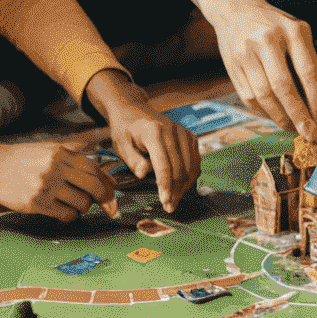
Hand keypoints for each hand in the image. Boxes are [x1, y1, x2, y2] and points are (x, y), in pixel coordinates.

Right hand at [0, 136, 119, 222]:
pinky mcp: (36, 203)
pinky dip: (69, 216)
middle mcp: (56, 167)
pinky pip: (65, 215)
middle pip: (94, 186)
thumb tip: (100, 170)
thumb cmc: (22, 158)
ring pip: (82, 203)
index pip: (94, 168)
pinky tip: (63, 212)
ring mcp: (46, 186)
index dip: (108, 182)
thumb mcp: (48, 148)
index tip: (115, 194)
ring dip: (83, 208)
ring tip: (74, 205)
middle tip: (110, 209)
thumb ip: (73, 155)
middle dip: (106, 200)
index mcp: (61, 152)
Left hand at [87, 69, 200, 211]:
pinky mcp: (189, 136)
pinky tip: (183, 186)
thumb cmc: (126, 129)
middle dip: (175, 190)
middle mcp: (171, 131)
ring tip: (175, 199)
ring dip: (185, 186)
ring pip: (190, 165)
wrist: (135, 110)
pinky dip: (191, 175)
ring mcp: (183, 132)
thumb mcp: (121, 144)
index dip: (165, 185)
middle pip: (179, 167)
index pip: (163, 164)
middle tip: (169, 207)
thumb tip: (143, 174)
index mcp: (152, 132)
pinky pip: (195, 159)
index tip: (165, 201)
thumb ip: (132, 160)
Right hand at [202, 0, 316, 139]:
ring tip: (290, 126)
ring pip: (264, 96)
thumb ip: (306, 63)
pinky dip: (262, 112)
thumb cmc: (274, 26)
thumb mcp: (295, 32)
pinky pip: (248, 97)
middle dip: (298, 115)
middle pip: (284, 87)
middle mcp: (268, 39)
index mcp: (292, 30)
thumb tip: (315, 107)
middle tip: (308, 133)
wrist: (236, 8)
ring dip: (279, 117)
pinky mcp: (232, 64)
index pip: (308, 70)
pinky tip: (273, 115)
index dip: (315, 98)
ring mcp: (247, 52)